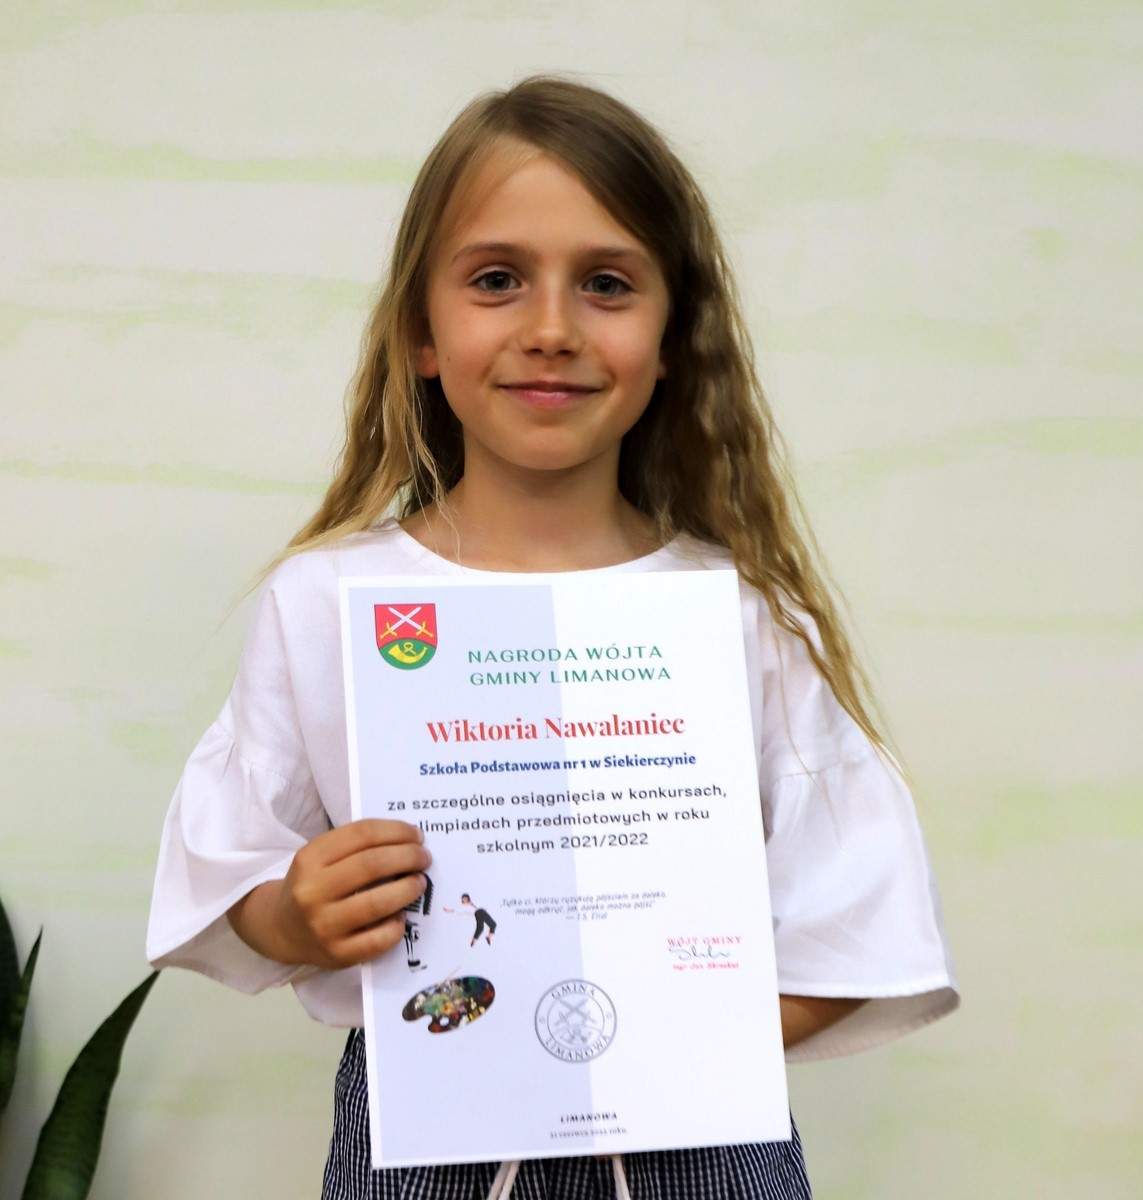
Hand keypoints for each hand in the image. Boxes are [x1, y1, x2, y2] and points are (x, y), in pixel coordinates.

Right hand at [227, 820, 430, 968]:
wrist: (282, 929)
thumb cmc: (313, 885)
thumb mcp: (320, 858)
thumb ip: (356, 847)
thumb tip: (408, 841)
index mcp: (309, 859)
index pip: (362, 834)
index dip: (396, 831)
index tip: (416, 834)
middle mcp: (312, 891)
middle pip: (372, 865)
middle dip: (408, 857)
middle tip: (424, 858)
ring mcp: (323, 926)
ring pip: (377, 903)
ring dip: (408, 889)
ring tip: (419, 882)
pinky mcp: (337, 955)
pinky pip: (377, 940)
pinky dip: (396, 926)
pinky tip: (401, 916)